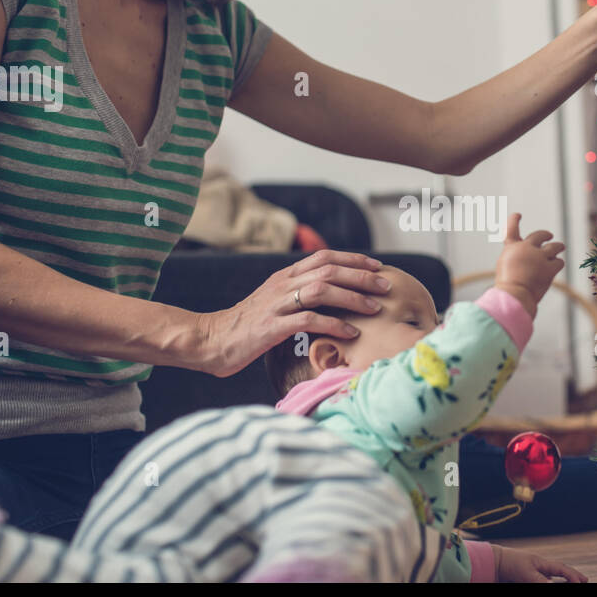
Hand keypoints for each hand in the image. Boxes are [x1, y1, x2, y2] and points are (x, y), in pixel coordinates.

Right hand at [197, 250, 392, 376]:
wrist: (210, 340)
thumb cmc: (246, 326)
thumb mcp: (273, 303)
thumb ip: (297, 296)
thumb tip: (330, 298)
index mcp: (283, 277)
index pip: (324, 257)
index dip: (353, 258)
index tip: (377, 265)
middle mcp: (282, 285)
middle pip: (328, 269)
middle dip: (361, 275)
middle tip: (386, 284)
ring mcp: (276, 304)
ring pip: (322, 290)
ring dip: (353, 297)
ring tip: (375, 308)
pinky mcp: (272, 327)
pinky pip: (308, 320)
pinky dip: (334, 324)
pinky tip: (351, 333)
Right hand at [494, 213, 563, 316]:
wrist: (514, 295)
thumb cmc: (508, 286)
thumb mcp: (506, 269)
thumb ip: (517, 261)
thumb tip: (531, 262)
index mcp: (512, 248)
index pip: (511, 230)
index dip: (514, 221)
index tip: (518, 215)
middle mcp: (526, 248)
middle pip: (539, 235)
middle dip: (545, 235)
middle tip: (550, 236)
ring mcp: (539, 257)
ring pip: (555, 246)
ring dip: (558, 246)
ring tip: (561, 246)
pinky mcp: (550, 268)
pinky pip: (559, 262)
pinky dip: (557, 264)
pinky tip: (557, 265)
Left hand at [494, 545, 587, 582]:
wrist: (493, 565)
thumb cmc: (510, 563)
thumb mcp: (527, 572)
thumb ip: (541, 580)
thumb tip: (553, 585)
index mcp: (542, 563)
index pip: (562, 569)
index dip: (573, 576)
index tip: (583, 581)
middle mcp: (540, 569)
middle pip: (560, 573)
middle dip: (572, 577)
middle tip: (583, 581)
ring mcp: (534, 575)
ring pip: (550, 579)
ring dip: (562, 581)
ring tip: (572, 582)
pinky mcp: (526, 580)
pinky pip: (541, 581)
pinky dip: (549, 581)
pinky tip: (552, 582)